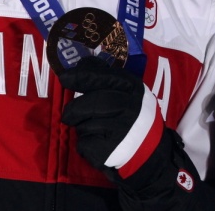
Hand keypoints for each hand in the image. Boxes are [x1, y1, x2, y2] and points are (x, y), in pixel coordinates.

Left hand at [59, 56, 161, 176]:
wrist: (149, 152)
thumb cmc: (133, 118)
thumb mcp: (128, 94)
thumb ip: (107, 79)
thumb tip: (82, 61)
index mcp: (135, 90)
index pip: (107, 77)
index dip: (83, 76)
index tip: (64, 77)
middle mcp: (131, 108)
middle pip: (92, 102)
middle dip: (75, 109)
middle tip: (69, 115)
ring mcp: (122, 130)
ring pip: (86, 124)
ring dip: (83, 128)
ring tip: (94, 131)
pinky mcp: (110, 150)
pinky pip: (85, 144)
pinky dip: (85, 145)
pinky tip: (98, 144)